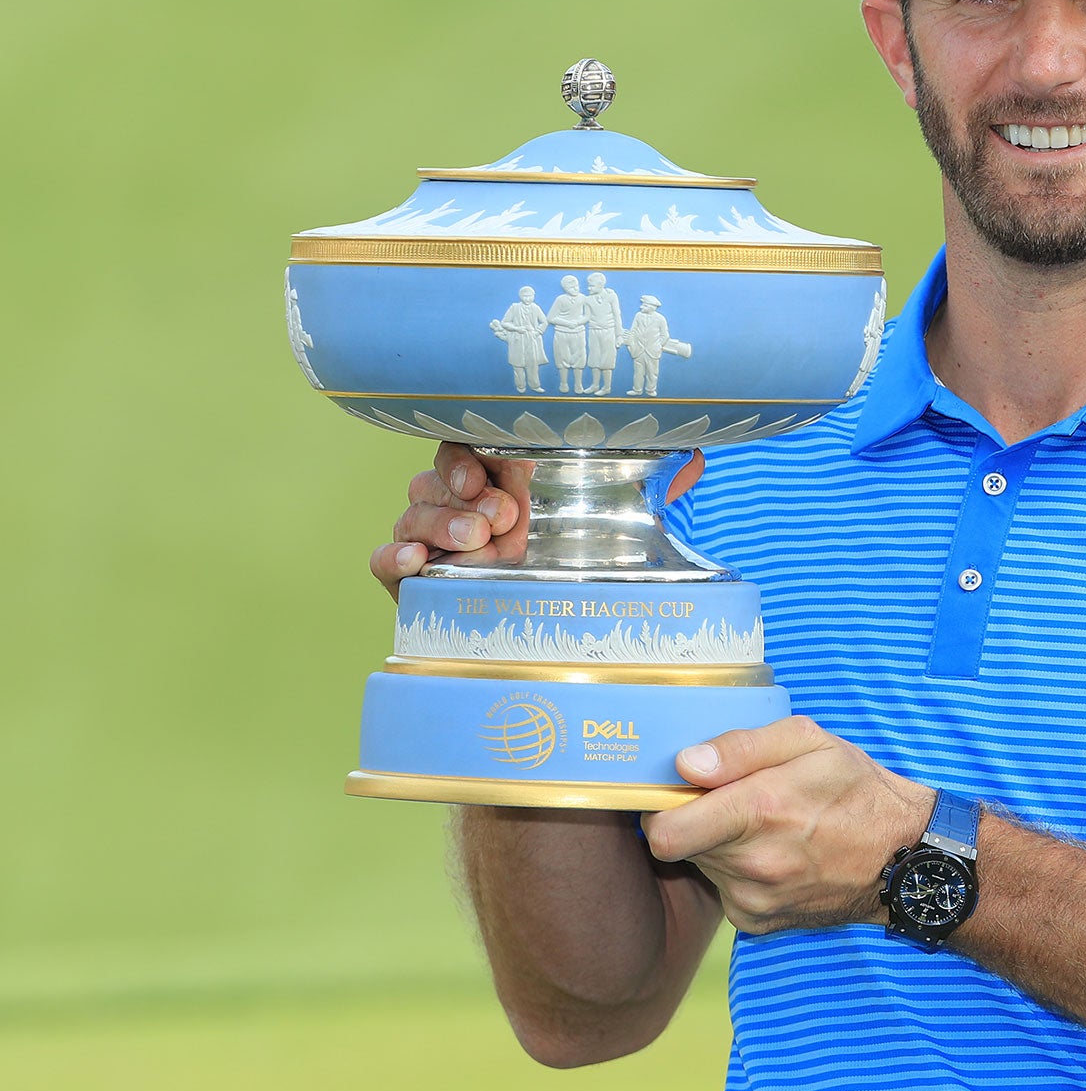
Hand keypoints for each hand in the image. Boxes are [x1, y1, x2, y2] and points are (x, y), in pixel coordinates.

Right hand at [368, 444, 704, 600]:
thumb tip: (696, 458)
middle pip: (439, 475)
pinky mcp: (415, 582)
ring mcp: (438, 542)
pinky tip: (415, 559)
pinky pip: (385, 558)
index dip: (477, 452)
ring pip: (413, 509)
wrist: (554, 645)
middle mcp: (468, 507)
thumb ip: (651, 489)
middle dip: (463, 491)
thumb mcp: (621, 529)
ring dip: (439, 519)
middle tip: (500, 519)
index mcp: (508, 481)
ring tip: (475, 541)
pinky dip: (393, 554)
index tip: (502, 472)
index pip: (473, 445)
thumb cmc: (583, 573)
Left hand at [641, 717, 931, 935]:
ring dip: (715, 844)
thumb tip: (685, 764)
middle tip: (728, 799)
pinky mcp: (757, 923)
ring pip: (700, 866)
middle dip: (690, 818)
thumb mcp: (809, 741)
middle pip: (675, 845)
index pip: (664, 830)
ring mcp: (753, 900)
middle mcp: (751, 865)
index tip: (679, 788)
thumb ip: (742, 747)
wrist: (904, 857)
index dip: (660, 804)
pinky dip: (736, 870)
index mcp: (759, 811)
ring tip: (761, 824)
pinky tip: (773, 853)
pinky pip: (723, 889)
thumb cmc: (857, 789)